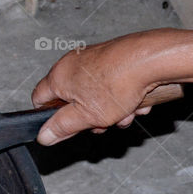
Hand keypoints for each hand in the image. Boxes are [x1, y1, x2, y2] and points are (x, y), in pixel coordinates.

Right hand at [31, 33, 158, 144]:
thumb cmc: (119, 81)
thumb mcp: (86, 116)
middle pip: (71, 99)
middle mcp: (73, 63)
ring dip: (109, 110)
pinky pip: (111, 84)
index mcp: (59, 76)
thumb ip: (62, 127)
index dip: (48, 117)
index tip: (62, 126)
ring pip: (95, 94)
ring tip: (125, 114)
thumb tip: (44, 135)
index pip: (39, 99)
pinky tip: (135, 103)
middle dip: (88, 117)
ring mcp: (94, 58)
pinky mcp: (114, 57)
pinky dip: (122, 96)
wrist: (153, 59)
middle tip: (101, 124)